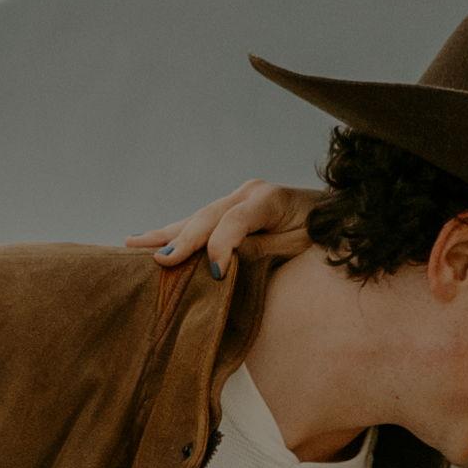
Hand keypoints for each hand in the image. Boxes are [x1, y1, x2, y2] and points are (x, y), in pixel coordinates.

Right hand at [133, 175, 311, 269]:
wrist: (334, 217)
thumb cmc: (318, 234)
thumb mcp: (295, 245)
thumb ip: (259, 249)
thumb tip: (221, 262)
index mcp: (268, 198)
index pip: (235, 220)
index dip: (222, 246)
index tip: (216, 275)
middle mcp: (248, 193)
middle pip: (208, 216)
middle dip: (181, 239)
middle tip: (158, 260)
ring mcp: (237, 198)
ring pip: (196, 218)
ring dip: (166, 234)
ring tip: (133, 244)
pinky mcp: (231, 209)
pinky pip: (199, 222)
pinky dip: (177, 233)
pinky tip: (152, 240)